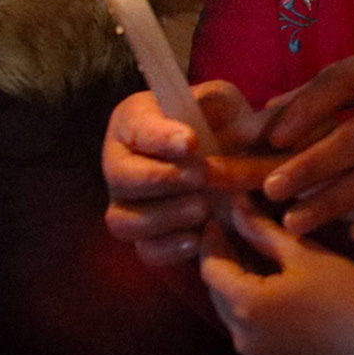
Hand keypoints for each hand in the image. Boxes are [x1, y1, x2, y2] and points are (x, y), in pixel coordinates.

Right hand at [102, 81, 277, 264]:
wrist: (234, 159)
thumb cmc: (221, 124)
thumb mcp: (223, 105)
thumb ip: (218, 103)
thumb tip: (210, 112)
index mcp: (133, 121)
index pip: (135, 129)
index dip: (159, 138)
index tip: (191, 142)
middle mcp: (120, 164)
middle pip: (120, 177)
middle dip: (161, 178)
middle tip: (201, 175)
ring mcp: (128, 204)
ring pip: (123, 220)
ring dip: (164, 216)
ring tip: (203, 207)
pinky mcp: (146, 237)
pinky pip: (145, 251)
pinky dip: (169, 249)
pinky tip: (197, 239)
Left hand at [200, 200, 353, 354]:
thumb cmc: (348, 293)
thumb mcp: (304, 254)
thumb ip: (263, 231)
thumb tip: (236, 207)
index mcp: (245, 305)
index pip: (209, 266)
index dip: (211, 238)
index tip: (219, 212)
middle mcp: (240, 333)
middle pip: (215, 288)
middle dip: (222, 256)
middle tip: (235, 223)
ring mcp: (254, 348)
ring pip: (229, 304)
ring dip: (235, 275)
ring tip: (251, 243)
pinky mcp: (270, 354)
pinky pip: (246, 319)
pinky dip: (248, 294)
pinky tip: (268, 272)